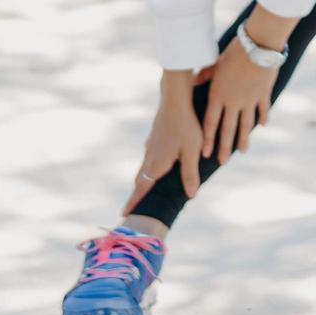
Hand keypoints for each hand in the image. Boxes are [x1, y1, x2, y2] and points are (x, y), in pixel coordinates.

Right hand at [122, 91, 204, 215]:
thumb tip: (190, 195)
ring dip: (143, 180)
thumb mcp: (192, 152)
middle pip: (141, 180)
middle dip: (137, 194)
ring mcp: (151, 146)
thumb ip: (190, 174)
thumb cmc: (186, 126)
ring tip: (144, 190)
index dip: (134, 202)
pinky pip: (149, 157)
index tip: (124, 214)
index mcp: (156, 164)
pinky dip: (149, 167)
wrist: (175, 100)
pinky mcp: (154, 137)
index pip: (142, 188)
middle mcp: (150, 156)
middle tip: (132, 208)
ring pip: (145, 167)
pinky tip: (156, 164)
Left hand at [200, 26, 279, 164]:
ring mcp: (249, 100)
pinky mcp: (263, 95)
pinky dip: (262, 118)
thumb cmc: (234, 51)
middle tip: (222, 162)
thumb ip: (205, 76)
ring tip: (242, 151)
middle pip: (228, 129)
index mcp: (219, 94)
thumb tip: (193, 81)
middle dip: (224, 147)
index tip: (205, 154)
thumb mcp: (216, 63)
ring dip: (243, 139)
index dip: (208, 139)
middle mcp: (233, 101)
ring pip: (246, 125)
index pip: (211, 122)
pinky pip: (262, 110)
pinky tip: (262, 126)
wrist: (258, 45)